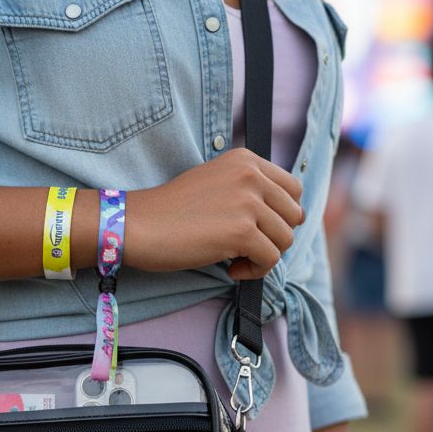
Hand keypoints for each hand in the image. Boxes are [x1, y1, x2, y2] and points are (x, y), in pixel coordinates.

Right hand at [125, 149, 304, 278]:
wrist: (139, 224)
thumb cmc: (172, 210)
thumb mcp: (216, 182)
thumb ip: (249, 189)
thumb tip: (291, 215)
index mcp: (245, 160)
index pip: (293, 188)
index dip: (282, 214)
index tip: (260, 228)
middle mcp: (250, 175)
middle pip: (293, 215)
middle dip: (274, 236)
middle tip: (247, 246)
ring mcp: (248, 203)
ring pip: (285, 239)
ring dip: (263, 255)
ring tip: (235, 258)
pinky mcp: (242, 232)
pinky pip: (270, 260)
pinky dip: (253, 271)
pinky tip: (230, 268)